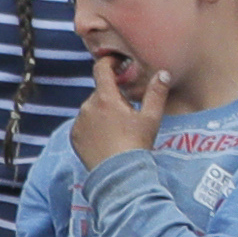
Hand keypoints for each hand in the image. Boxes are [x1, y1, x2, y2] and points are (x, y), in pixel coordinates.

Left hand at [68, 50, 173, 167]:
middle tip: (127, 111)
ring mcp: (79, 122)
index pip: (101, 69)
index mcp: (105, 97)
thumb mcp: (151, 118)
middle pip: (100, 92)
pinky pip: (84, 124)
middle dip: (112, 96)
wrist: (118, 174)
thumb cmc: (136, 144)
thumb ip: (156, 93)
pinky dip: (93, 126)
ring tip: (117, 129)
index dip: (109, 62)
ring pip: (91, 109)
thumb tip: (163, 73)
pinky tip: (106, 138)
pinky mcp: (74, 136)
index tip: (117, 63)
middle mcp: (87, 106)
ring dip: (102, 112)